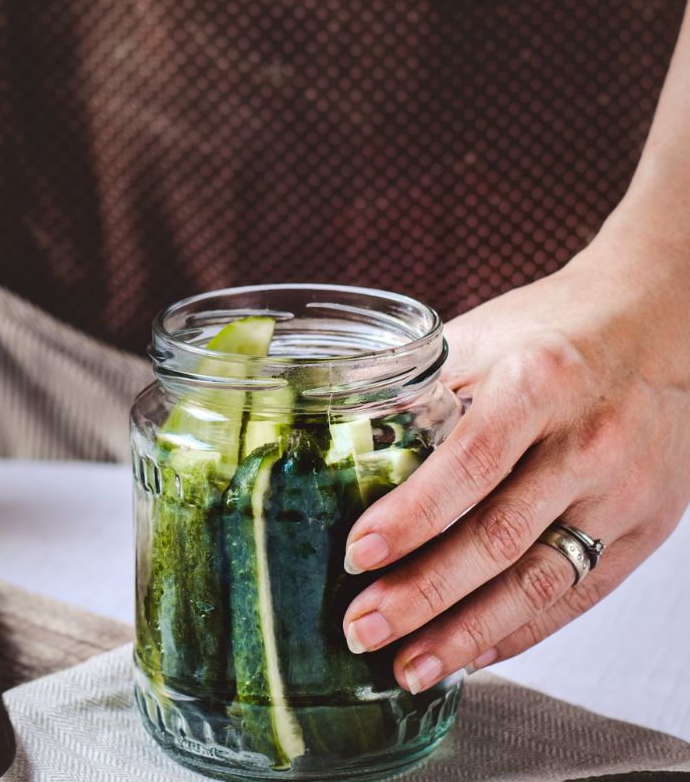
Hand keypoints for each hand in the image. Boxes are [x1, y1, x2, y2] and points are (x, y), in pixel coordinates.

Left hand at [340, 216, 689, 693]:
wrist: (657, 326)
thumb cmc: (547, 333)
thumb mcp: (478, 341)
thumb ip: (418, 397)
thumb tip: (337, 456)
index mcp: (538, 383)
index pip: (466, 464)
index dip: (410, 518)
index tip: (356, 557)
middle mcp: (588, 442)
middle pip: (498, 538)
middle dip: (423, 594)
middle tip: (360, 630)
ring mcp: (624, 493)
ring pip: (539, 582)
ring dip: (466, 634)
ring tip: (407, 668)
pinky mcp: (645, 529)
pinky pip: (577, 596)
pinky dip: (520, 632)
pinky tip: (470, 654)